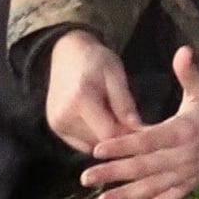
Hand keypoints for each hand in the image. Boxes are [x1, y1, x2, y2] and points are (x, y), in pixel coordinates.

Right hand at [45, 29, 141, 155]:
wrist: (67, 53)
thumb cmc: (96, 59)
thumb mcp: (115, 74)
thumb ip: (125, 103)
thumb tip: (138, 129)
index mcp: (79, 99)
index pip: (109, 134)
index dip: (128, 133)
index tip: (142, 127)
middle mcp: (63, 116)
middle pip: (100, 142)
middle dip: (118, 135)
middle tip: (129, 119)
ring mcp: (56, 124)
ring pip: (92, 145)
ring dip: (106, 136)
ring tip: (113, 114)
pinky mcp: (56, 127)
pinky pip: (82, 143)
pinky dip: (94, 135)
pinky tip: (100, 118)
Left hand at [81, 46, 198, 198]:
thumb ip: (188, 72)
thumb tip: (182, 49)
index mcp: (183, 131)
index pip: (148, 140)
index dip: (123, 145)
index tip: (98, 149)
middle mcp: (182, 157)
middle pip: (143, 167)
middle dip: (114, 173)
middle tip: (86, 177)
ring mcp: (185, 175)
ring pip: (151, 189)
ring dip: (125, 197)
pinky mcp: (188, 187)